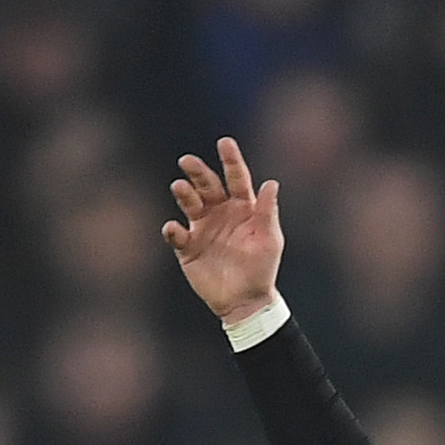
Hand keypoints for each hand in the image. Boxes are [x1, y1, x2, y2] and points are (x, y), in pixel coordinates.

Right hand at [162, 137, 284, 325]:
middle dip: (198, 172)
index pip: (236, 178)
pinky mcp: (188, 248)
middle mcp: (220, 212)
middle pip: (207, 185)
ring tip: (180, 187)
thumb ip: (267, 212)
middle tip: (187, 161)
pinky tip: (175, 229)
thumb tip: (271, 183)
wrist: (246, 302)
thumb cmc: (262, 269)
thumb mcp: (270, 240)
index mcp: (242, 207)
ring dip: (183, 194)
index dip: (231, 160)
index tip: (224, 142)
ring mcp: (202, 228)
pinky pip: (177, 235)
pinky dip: (173, 231)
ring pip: (189, 203)